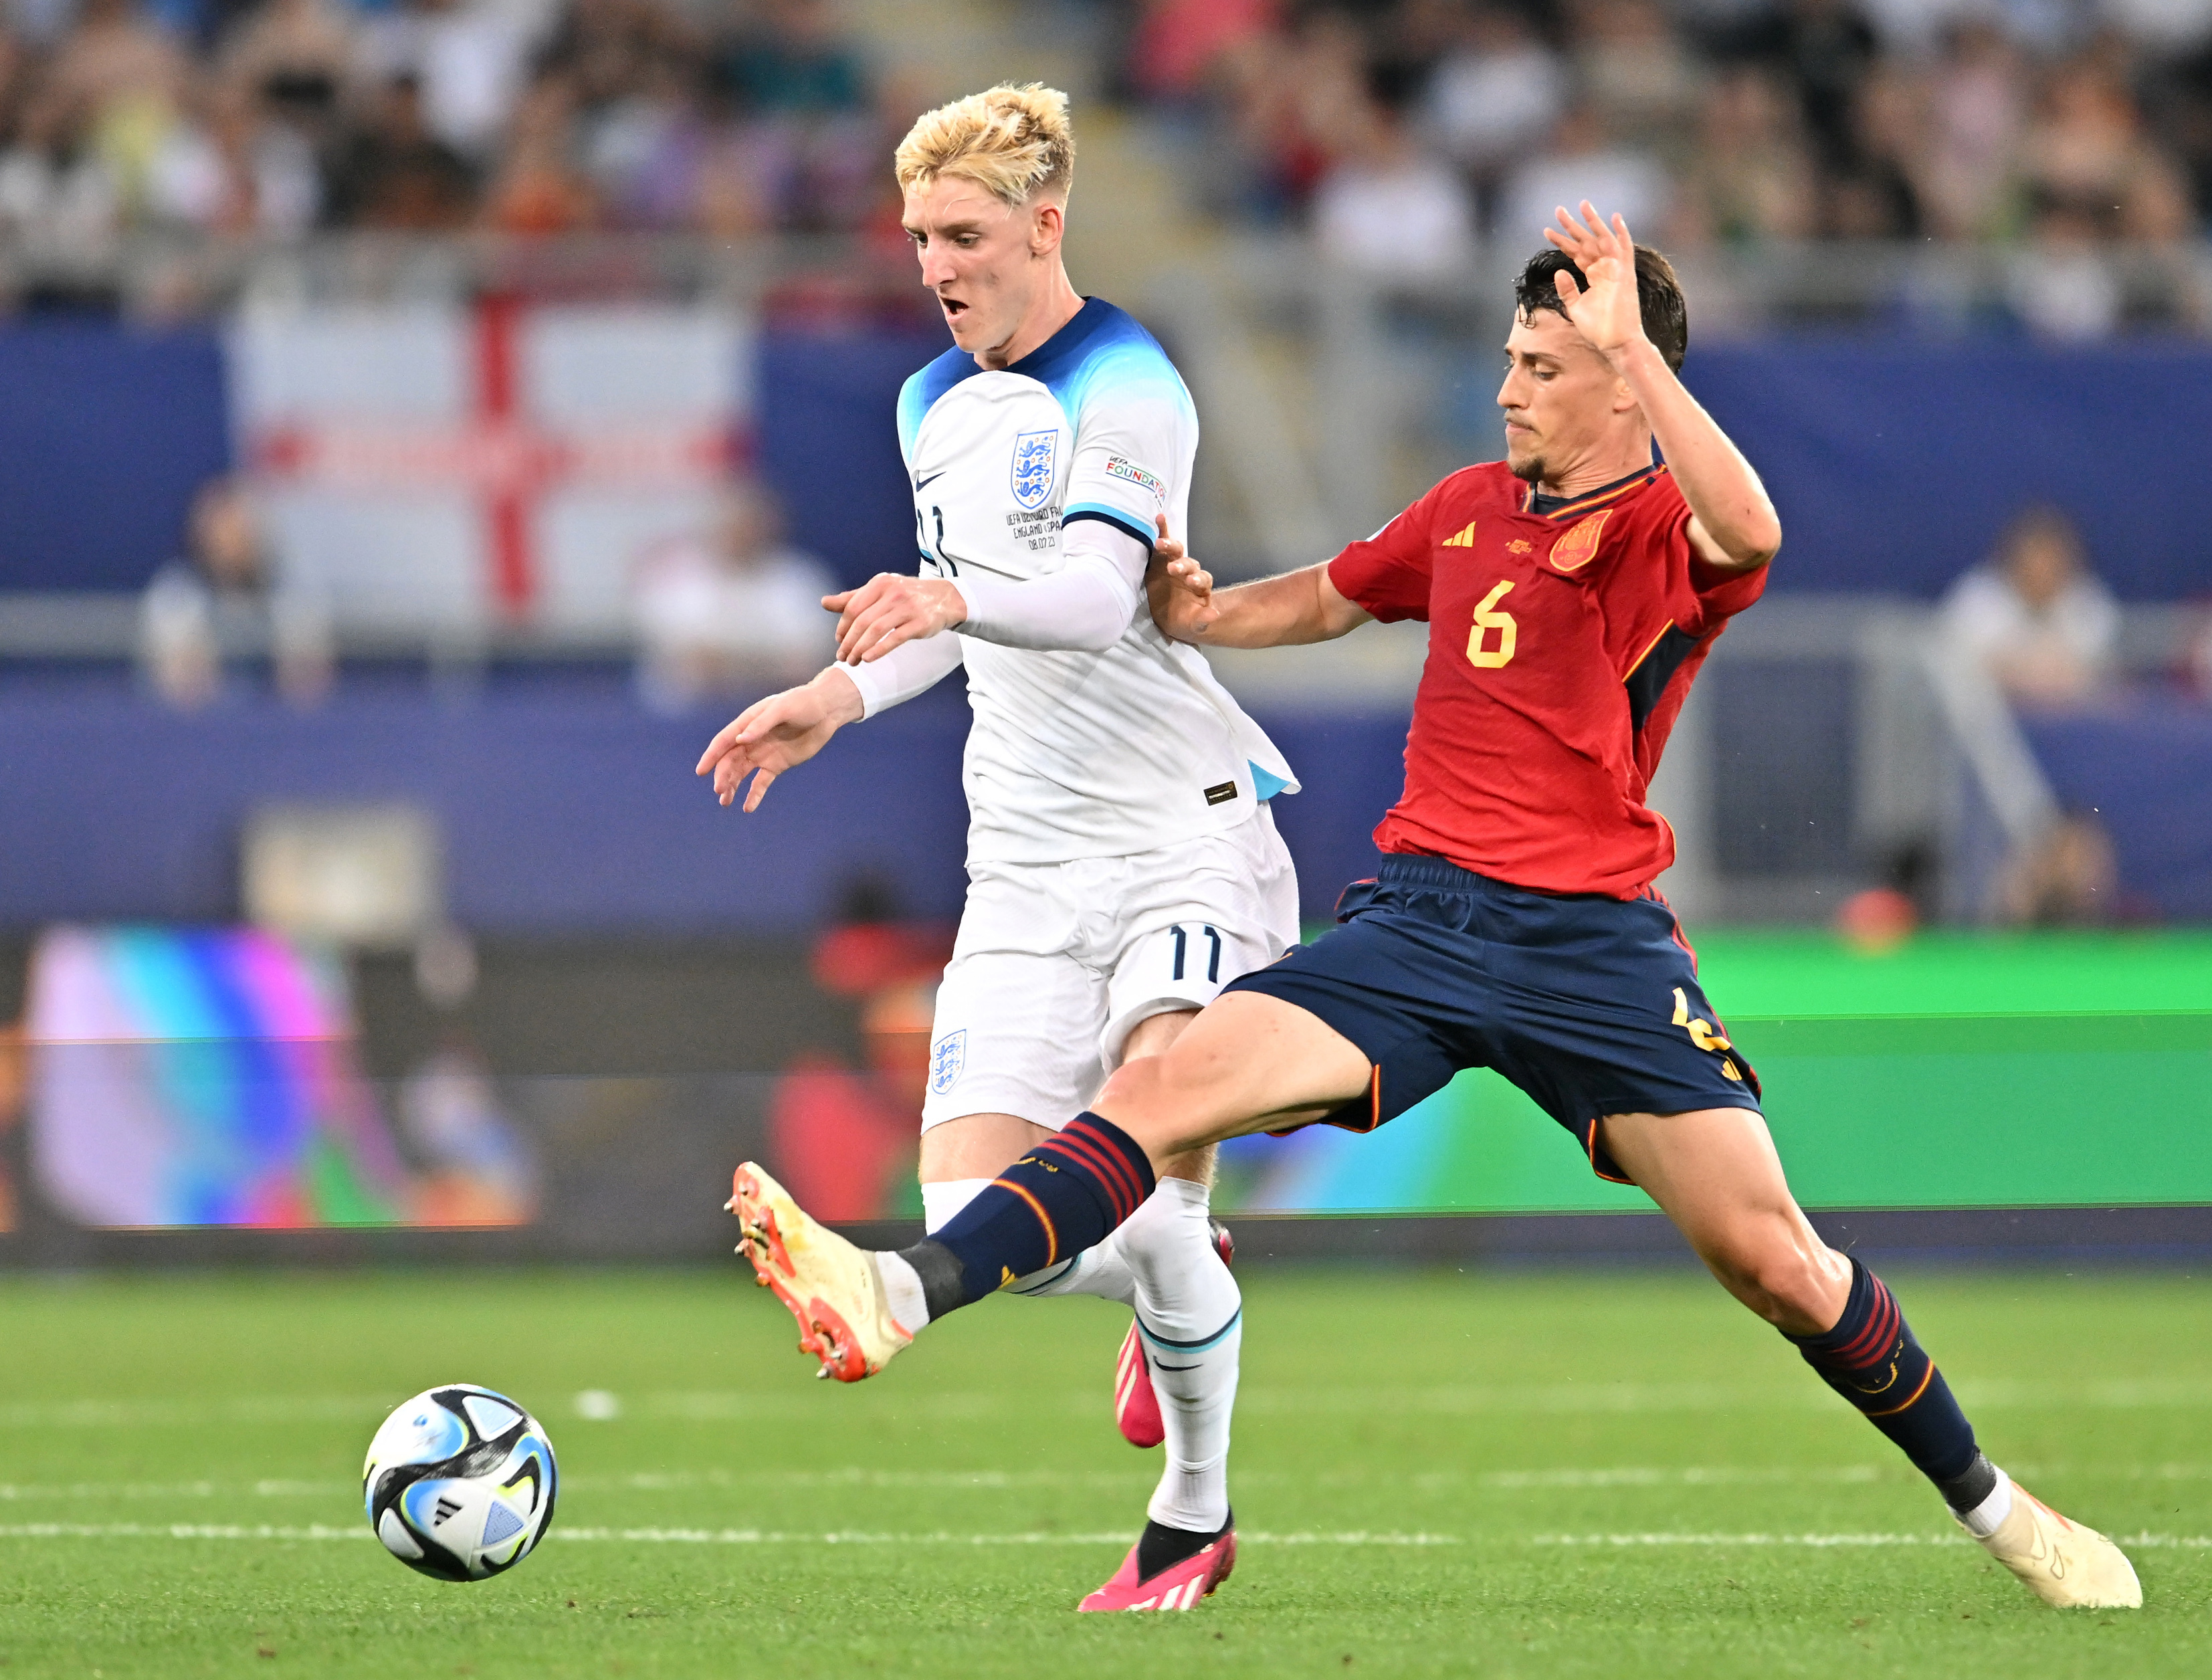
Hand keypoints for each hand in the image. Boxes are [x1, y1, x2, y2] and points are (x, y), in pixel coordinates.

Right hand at [693, 672, 861, 811]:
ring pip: (741, 773)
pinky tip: (747, 808)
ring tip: (725, 802)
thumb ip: (761, 724)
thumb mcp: (782, 709)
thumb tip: (740, 740)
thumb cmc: (802, 703)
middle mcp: (751, 740)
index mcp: (748, 723)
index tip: (701, 771)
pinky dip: (754, 795)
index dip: (711, 756)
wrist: (826, 711)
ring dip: (732, 787)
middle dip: (723, 776)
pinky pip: (761, 782)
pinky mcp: (777, 765)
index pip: (724, 742)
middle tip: (720, 792)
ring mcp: (763, 754)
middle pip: (730, 761)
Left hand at [825, 573, 965, 663]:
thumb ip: (853, 598)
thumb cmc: (907, 596)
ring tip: (853, 662)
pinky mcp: (920, 623)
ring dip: (860, 649)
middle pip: (862, 621)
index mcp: (879, 583)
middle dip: (849, 642)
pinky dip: (878, 650)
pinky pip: (895, 638)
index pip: (852, 607)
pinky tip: (868, 659)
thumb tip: (824, 603)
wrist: (945, 598)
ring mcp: (907, 607)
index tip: (839, 642)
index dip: (842, 627)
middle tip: (843, 657)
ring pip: (876, 630)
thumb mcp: (880, 592)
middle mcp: (892, 593)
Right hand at [1144, 516, 1218, 643]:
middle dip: (1182, 565)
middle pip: (1189, 563)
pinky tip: (1159, 518)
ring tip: (1160, 545)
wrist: (1169, 617)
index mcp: (1200, 586)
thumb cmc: (1184, 620)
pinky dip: (1162, 530)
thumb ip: (1203, 620)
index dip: (1198, 579)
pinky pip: (1162, 543)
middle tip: (1173, 569)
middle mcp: (1190, 572)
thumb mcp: (1193, 625)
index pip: (1202, 579)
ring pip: (1176, 552)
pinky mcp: (1160, 561)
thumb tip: (1214, 615)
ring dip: (1170, 546)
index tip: (1191, 582)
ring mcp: (1175, 564)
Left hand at [1543, 201, 1645, 364]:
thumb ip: (1568, 290)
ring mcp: (1616, 270)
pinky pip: (1625, 250)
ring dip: (1593, 222)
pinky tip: (1615, 218)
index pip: (1576, 253)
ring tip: (1582, 204)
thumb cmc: (1599, 329)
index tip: (1547, 230)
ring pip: (1603, 239)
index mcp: (1594, 276)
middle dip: (1573, 226)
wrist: (1616, 342)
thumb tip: (1559, 272)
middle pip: (1587, 241)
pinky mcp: (1625, 275)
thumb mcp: (1576, 307)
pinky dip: (1621, 234)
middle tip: (1558, 210)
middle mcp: (1605, 269)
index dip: (1562, 242)